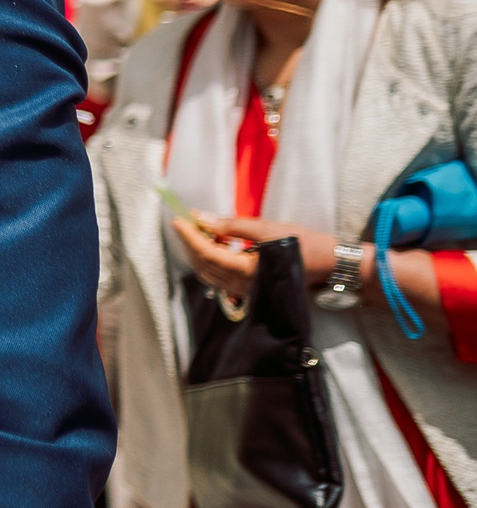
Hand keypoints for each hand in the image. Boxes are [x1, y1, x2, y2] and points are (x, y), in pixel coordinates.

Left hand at [171, 214, 335, 300]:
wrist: (329, 264)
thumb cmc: (303, 243)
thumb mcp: (267, 228)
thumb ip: (231, 225)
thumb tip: (201, 217)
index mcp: (246, 270)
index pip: (207, 253)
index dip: (189, 236)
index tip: (178, 219)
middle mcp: (242, 285)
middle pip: (204, 264)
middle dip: (190, 243)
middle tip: (184, 222)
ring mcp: (245, 290)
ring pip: (209, 273)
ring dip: (199, 252)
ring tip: (197, 230)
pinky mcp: (249, 289)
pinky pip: (220, 278)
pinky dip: (212, 261)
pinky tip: (214, 244)